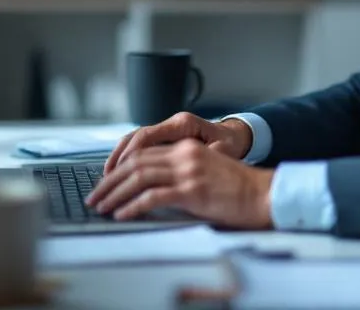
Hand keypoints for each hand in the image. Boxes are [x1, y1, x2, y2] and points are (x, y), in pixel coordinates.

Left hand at [85, 138, 273, 228]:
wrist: (264, 194)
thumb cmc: (238, 188)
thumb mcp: (206, 170)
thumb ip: (180, 172)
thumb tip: (150, 189)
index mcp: (186, 147)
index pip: (142, 152)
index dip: (118, 168)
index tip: (105, 183)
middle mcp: (184, 154)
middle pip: (135, 163)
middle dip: (109, 182)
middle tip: (95, 197)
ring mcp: (188, 171)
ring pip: (139, 177)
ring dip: (115, 194)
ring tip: (102, 207)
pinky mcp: (192, 190)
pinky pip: (153, 197)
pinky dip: (132, 206)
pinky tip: (121, 214)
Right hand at [104, 112, 252, 172]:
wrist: (238, 135)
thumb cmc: (231, 145)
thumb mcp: (222, 152)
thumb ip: (203, 158)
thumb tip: (185, 172)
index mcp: (183, 124)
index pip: (147, 136)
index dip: (129, 155)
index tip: (117, 173)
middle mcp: (171, 123)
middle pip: (135, 138)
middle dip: (117, 161)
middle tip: (105, 183)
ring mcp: (167, 129)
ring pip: (133, 140)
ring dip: (118, 159)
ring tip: (106, 179)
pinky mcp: (165, 138)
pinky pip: (140, 145)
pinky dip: (127, 158)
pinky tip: (119, 173)